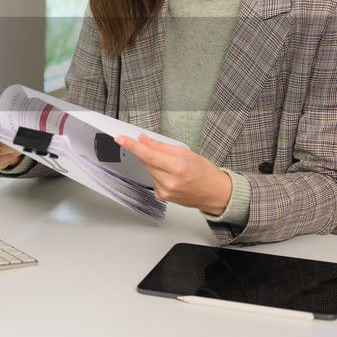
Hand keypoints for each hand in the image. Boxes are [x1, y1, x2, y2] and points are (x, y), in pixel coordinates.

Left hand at [114, 134, 231, 215]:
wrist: (215, 194)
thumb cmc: (206, 173)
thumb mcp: (187, 153)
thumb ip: (162, 147)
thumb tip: (145, 140)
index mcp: (178, 167)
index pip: (148, 154)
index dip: (132, 146)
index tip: (120, 139)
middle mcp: (170, 182)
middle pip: (146, 161)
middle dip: (149, 153)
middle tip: (163, 152)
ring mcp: (165, 191)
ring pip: (149, 170)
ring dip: (155, 165)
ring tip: (173, 168)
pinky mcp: (162, 197)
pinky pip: (152, 180)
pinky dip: (158, 174)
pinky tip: (171, 177)